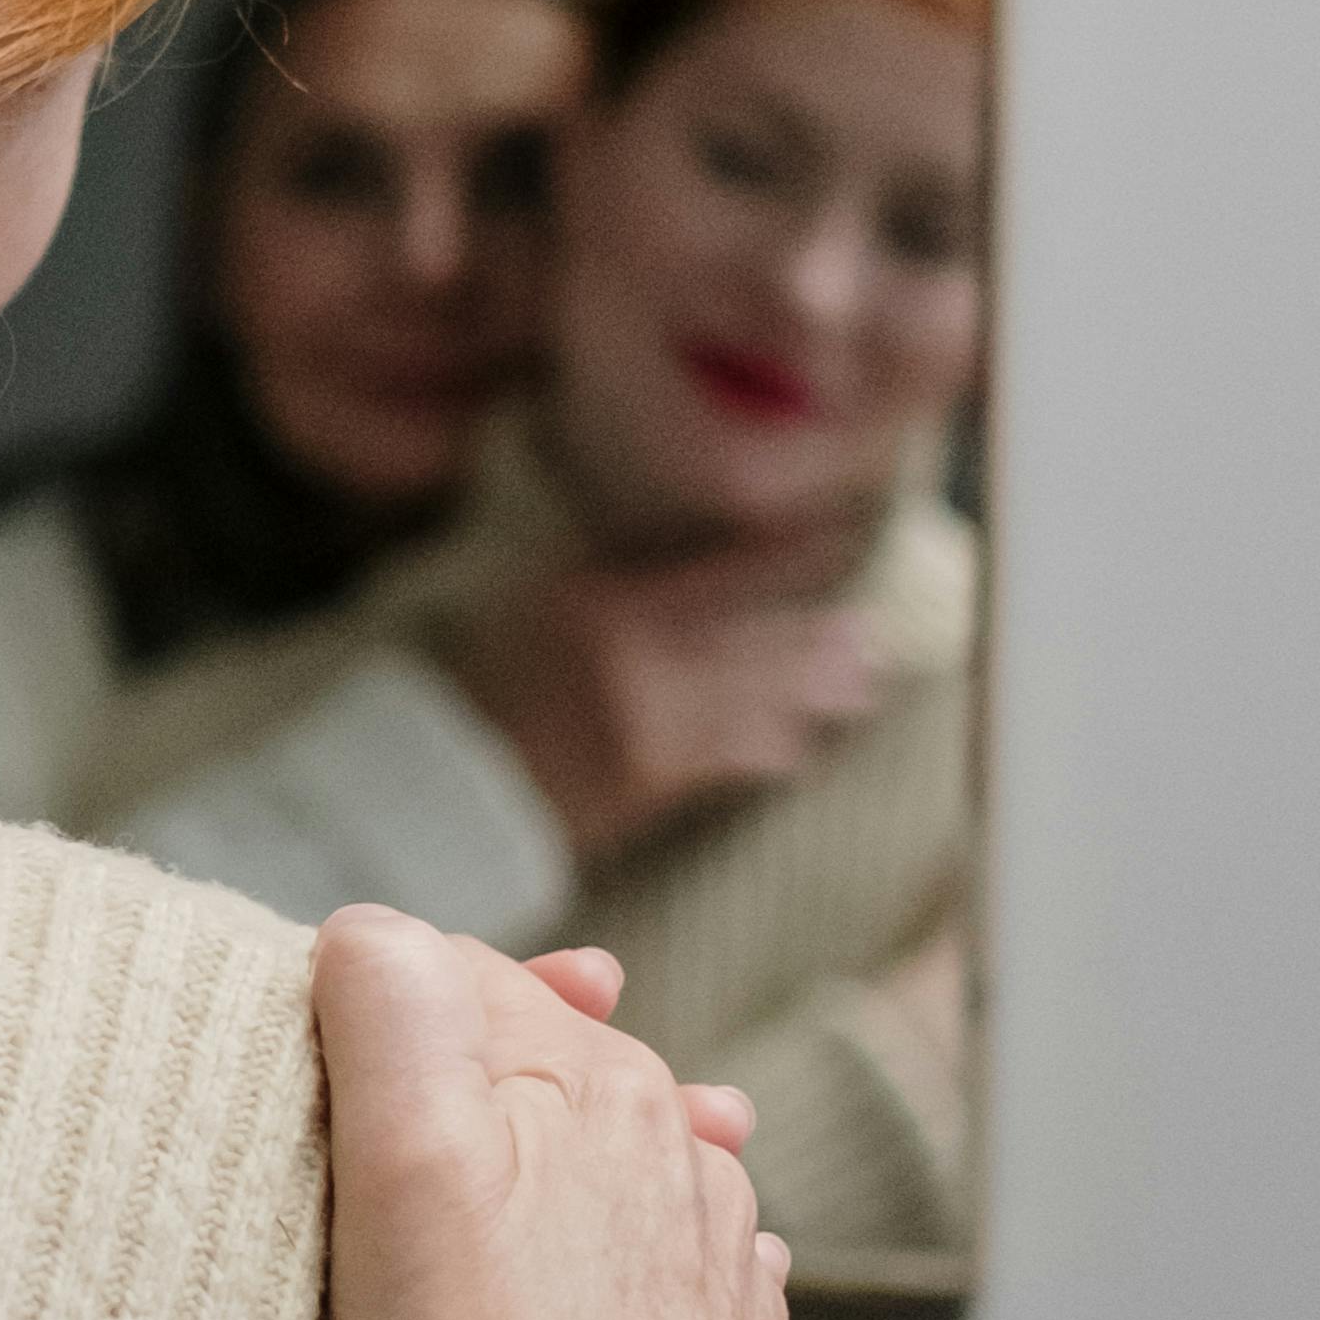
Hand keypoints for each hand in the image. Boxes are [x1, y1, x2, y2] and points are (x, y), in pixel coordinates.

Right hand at [315, 905, 788, 1319]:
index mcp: (603, 1082)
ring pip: (611, 1163)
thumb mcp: (403, 1163)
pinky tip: (571, 1300)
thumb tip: (373, 930)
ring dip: (549, 1164)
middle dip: (463, 1081)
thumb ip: (392, 1003)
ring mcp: (718, 1264)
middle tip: (373, 1147)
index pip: (454, 980)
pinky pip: (665, 1268)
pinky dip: (614, 1261)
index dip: (368, 1011)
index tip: (312, 1079)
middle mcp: (684, 1154)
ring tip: (482, 1214)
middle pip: (539, 1068)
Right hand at [447, 541, 882, 858]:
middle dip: (817, 635)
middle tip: (870, 630)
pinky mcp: (655, 779)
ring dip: (814, 691)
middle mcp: (639, 660)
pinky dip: (771, 747)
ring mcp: (652, 722)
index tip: (837, 541)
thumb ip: (624, 585)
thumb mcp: (548, 604)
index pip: (724, 574)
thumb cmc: (493, 679)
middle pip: (754, 639)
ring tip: (860, 679)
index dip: (789, 560)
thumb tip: (705, 574)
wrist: (450, 775)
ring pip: (758, 699)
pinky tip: (801, 744)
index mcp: (610, 604)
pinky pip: (733, 757)